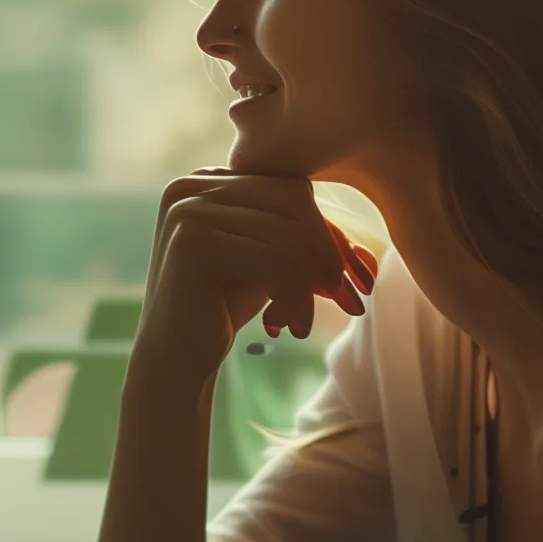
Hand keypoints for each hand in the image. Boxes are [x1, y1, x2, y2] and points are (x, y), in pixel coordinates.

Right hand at [136, 168, 375, 385]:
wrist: (175, 360)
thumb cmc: (223, 308)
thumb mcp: (268, 260)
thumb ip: (303, 237)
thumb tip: (367, 251)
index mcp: (207, 181)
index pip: (290, 188)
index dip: (325, 232)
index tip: (343, 280)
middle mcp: (191, 186)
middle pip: (293, 199)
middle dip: (325, 250)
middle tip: (343, 297)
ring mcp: (187, 210)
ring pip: (286, 233)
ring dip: (310, 282)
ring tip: (305, 321)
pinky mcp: (191, 242)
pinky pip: (271, 258)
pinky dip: (296, 297)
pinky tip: (295, 328)